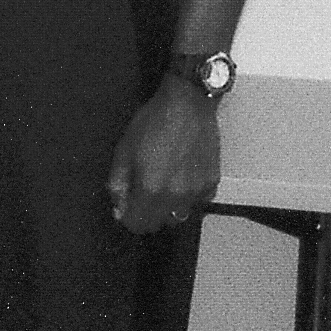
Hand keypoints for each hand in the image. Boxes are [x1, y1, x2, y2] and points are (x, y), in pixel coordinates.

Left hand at [108, 78, 221, 234]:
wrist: (187, 105)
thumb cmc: (151, 124)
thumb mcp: (123, 151)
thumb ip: (118, 184)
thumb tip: (119, 209)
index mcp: (151, 189)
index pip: (138, 225)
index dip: (128, 218)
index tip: (125, 206)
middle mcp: (177, 197)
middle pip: (158, 224)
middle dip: (145, 215)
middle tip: (140, 194)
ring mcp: (198, 192)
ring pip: (178, 216)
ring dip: (166, 209)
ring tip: (161, 185)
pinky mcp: (212, 183)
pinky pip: (197, 203)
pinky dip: (186, 198)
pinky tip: (180, 179)